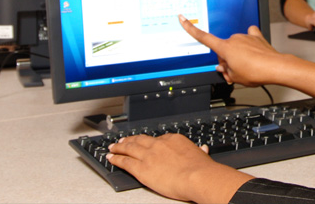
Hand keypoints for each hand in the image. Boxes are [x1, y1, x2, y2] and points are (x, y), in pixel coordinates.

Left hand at [107, 134, 251, 202]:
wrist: (196, 176)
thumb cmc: (200, 168)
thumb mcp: (201, 155)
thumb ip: (199, 151)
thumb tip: (203, 149)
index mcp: (173, 140)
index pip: (157, 139)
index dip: (148, 141)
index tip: (145, 143)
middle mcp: (159, 145)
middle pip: (140, 140)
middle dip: (130, 140)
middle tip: (123, 141)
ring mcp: (149, 155)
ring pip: (129, 148)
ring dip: (119, 147)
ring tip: (113, 148)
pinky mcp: (141, 168)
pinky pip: (125, 162)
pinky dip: (116, 159)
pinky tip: (111, 158)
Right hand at [178, 15, 286, 86]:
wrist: (275, 68)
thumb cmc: (256, 72)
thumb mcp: (234, 77)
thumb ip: (225, 71)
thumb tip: (223, 66)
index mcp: (225, 48)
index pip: (203, 37)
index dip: (190, 28)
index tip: (182, 18)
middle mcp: (234, 39)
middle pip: (222, 49)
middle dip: (226, 60)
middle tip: (235, 72)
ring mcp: (245, 36)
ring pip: (236, 46)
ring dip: (239, 55)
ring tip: (248, 67)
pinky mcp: (256, 36)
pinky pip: (249, 36)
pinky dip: (249, 44)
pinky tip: (254, 50)